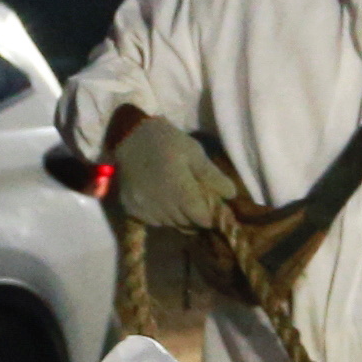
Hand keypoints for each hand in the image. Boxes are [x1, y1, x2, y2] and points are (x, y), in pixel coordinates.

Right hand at [104, 114, 242, 234]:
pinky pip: (155, 221)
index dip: (210, 216)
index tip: (212, 206)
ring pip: (171, 224)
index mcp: (179, 191)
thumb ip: (212, 176)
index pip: (202, 220)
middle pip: (187, 224)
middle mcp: (161, 205)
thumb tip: (231, 195)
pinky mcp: (132, 210)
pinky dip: (162, 215)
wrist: (129, 136)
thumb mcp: (194, 152)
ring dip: (179, 216)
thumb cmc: (167, 141)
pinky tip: (161, 198)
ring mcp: (145, 209)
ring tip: (178, 196)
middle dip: (196, 216)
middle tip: (196, 199)